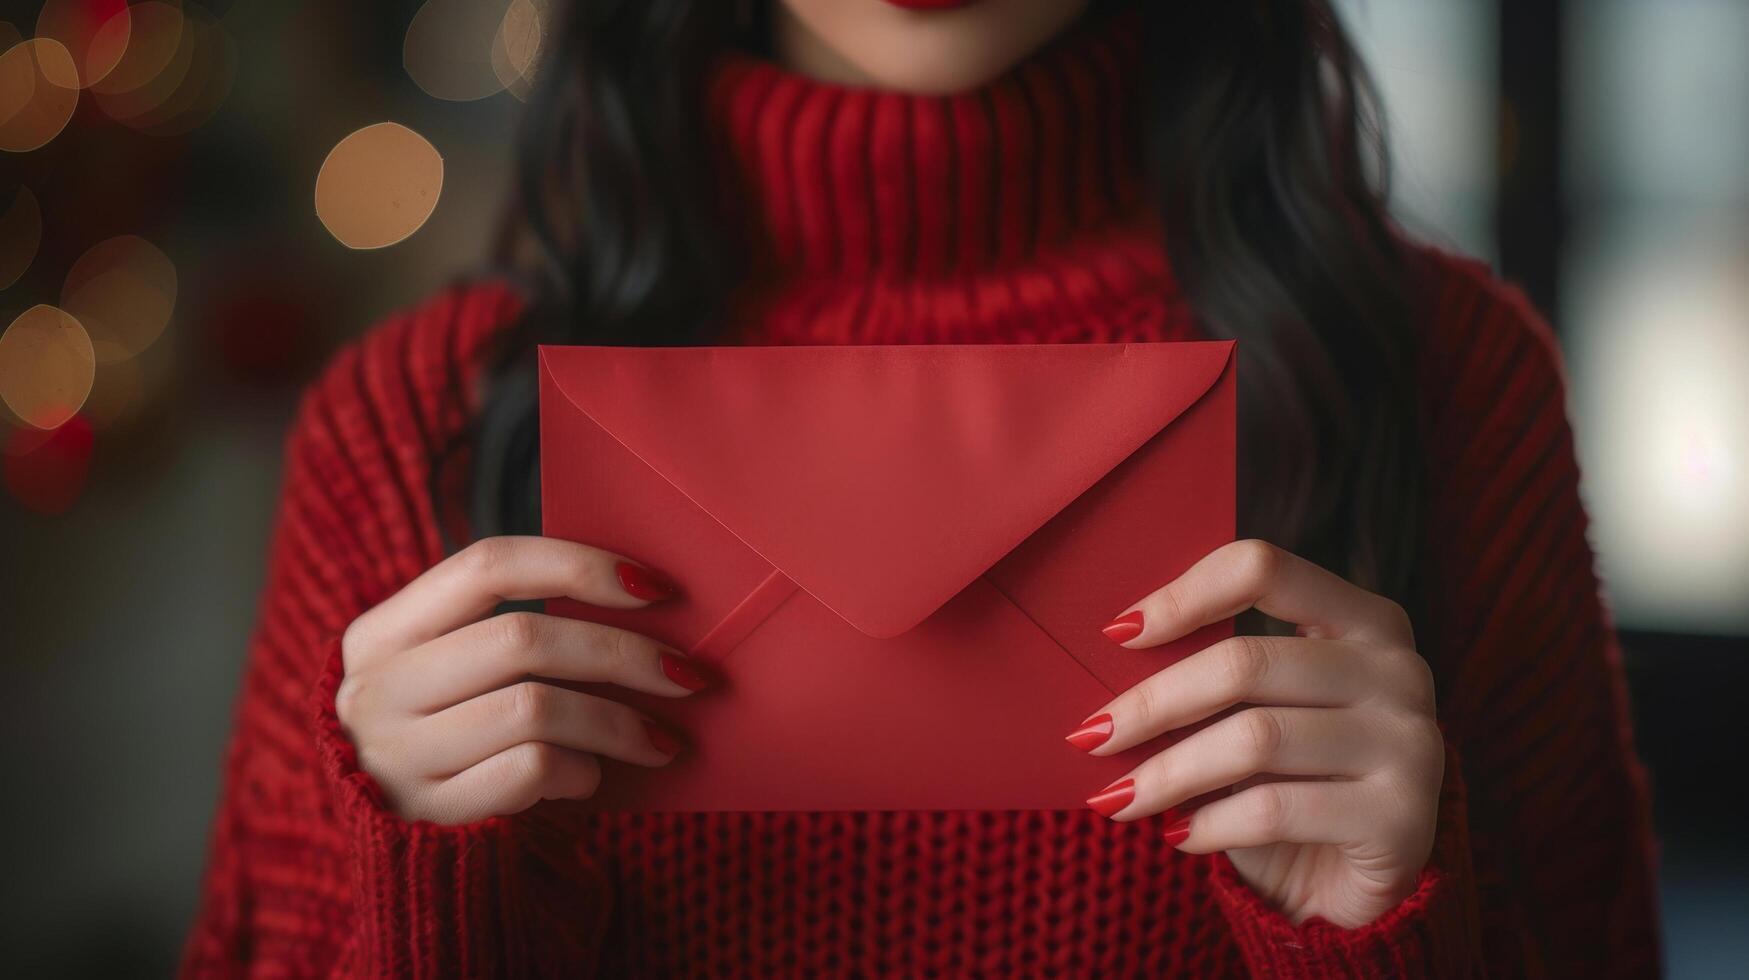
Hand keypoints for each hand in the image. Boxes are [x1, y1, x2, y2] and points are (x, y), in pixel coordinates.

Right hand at [335, 536, 709, 823]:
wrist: (402, 860)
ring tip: (661, 739)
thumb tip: (642, 600)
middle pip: (522, 639)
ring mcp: (395, 757)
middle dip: (623, 654)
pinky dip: (580, 770)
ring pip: (534, 709)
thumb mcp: (453, 680)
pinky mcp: (428, 816)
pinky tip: (593, 777)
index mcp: (382, 634)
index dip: (577, 565)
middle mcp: (376, 690)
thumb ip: (512, 640)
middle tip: (688, 675)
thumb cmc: (454, 744)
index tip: (655, 587)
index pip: (486, 566)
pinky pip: (529, 771)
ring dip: (617, 722)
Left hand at [1070, 539, 1442, 927]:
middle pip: (1246, 662)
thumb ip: (1219, 671)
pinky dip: (1210, 824)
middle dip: (1153, 703)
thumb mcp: (1261, 709)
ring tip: (1118, 797)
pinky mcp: (1400, 819)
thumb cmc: (1293, 779)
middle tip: (1090, 735)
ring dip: (1169, 773)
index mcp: (1365, 619)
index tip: (1117, 633)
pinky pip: (1274, 811)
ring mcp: (1409, 743)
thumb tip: (1115, 649)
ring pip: (1255, 739)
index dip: (1183, 595)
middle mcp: (1398, 669)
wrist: (1356, 881)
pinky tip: (1176, 835)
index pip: (1263, 570)